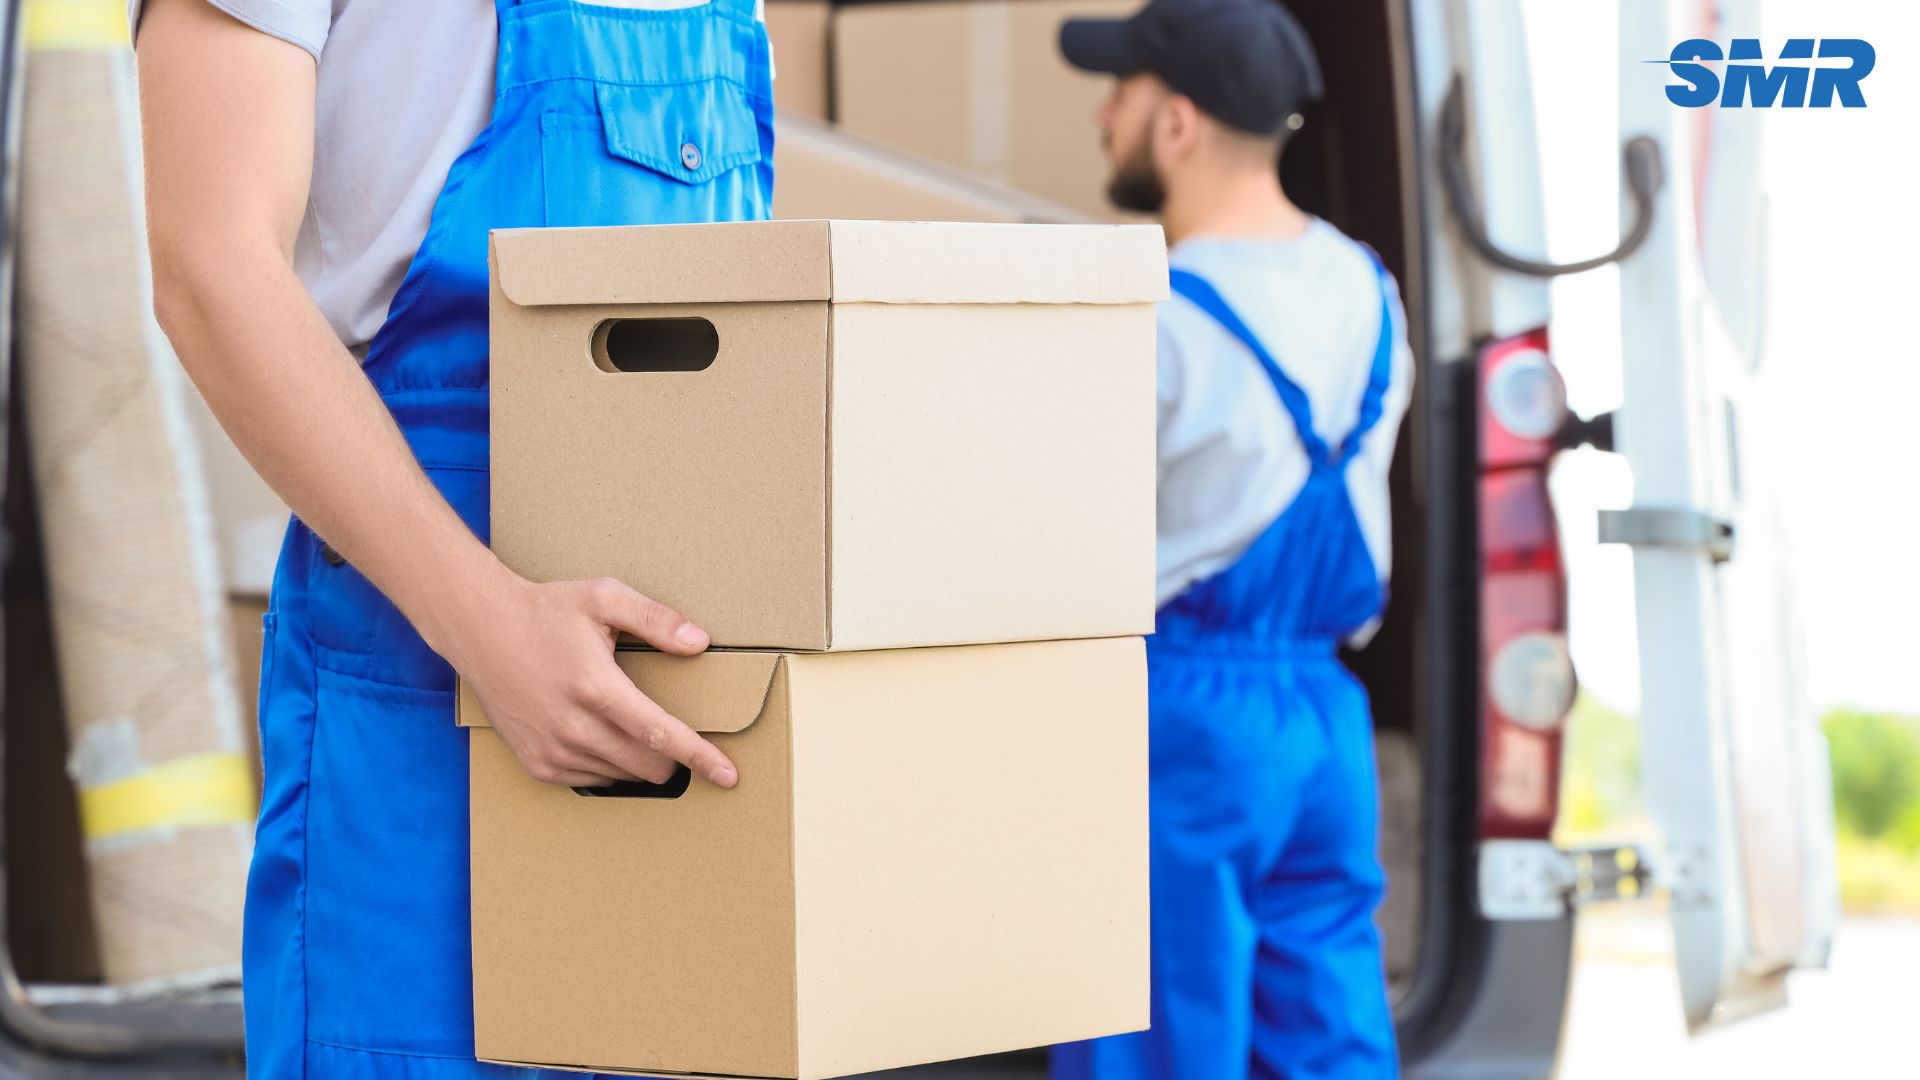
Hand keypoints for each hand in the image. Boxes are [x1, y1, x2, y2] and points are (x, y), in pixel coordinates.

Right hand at [436, 570, 738, 789]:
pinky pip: (590, 780)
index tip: (728, 774)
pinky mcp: (536, 763)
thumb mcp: (604, 598)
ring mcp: (552, 749)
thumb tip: (699, 642)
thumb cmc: (545, 611)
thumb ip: (656, 619)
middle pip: (646, 764)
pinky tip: (601, 734)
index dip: (700, 756)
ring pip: (621, 776)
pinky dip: (607, 765)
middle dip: (671, 757)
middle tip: (673, 733)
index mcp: (595, 687)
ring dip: (639, 761)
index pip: (661, 734)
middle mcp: (573, 726)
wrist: (480, 628)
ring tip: (628, 724)